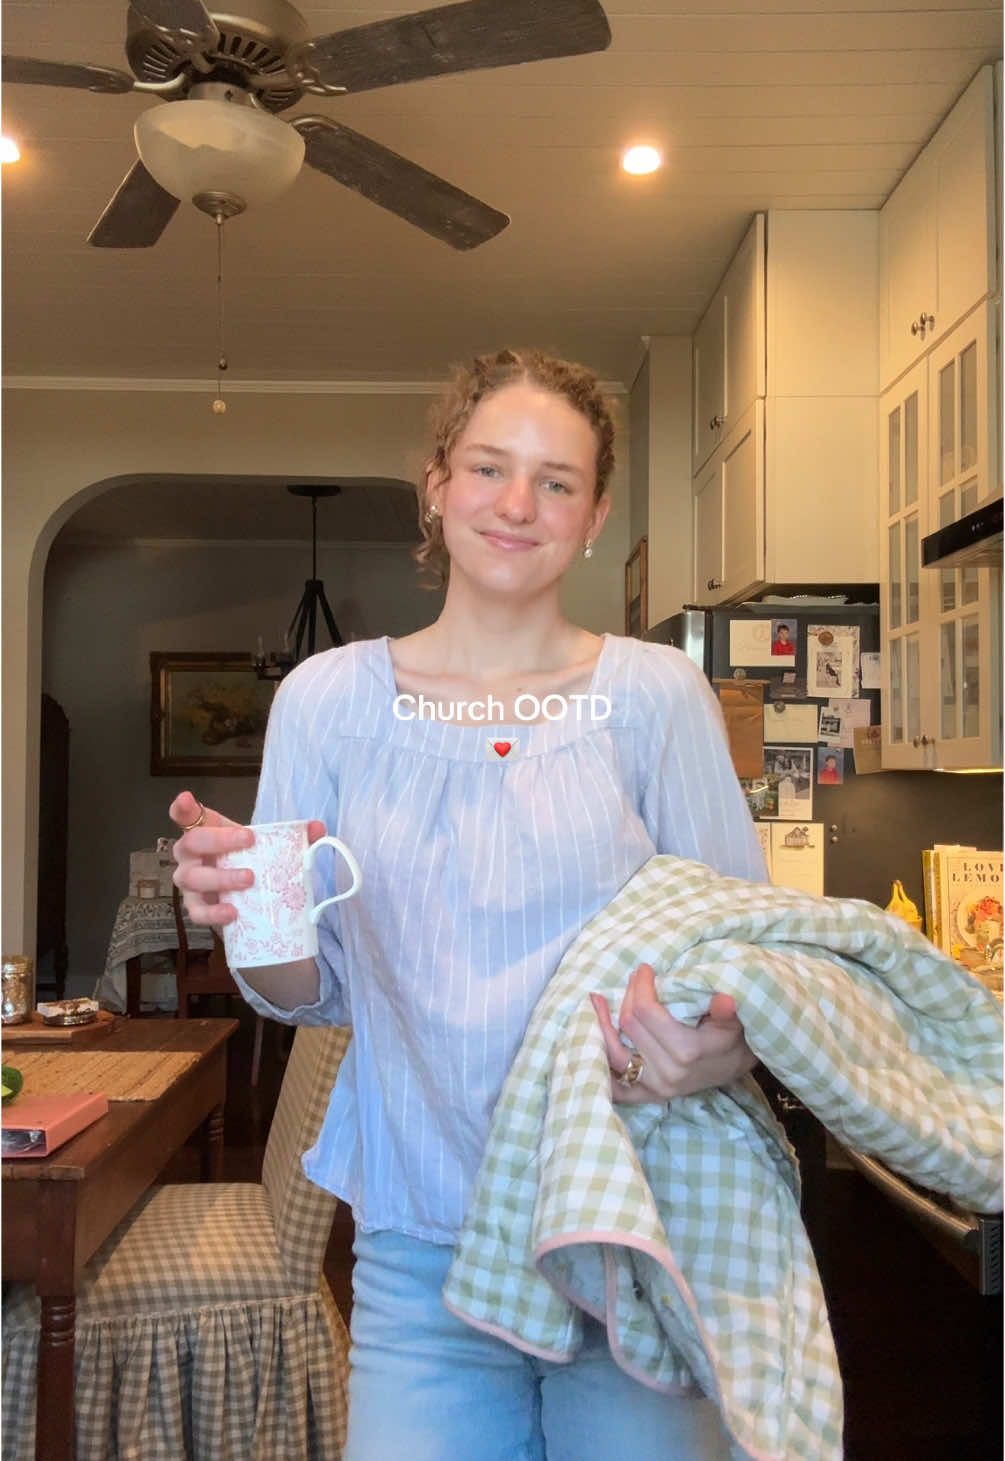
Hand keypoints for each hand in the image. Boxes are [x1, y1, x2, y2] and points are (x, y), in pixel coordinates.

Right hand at [168, 791, 324, 927]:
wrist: (251, 902)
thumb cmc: (254, 864)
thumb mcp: (270, 847)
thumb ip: (294, 837)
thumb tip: (317, 828)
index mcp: (208, 833)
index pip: (186, 816)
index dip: (182, 808)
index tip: (186, 799)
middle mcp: (191, 856)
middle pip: (190, 843)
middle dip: (218, 840)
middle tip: (248, 841)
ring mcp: (190, 884)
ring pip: (192, 878)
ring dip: (220, 877)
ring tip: (249, 879)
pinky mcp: (196, 909)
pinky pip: (196, 912)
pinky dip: (213, 912)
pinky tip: (232, 912)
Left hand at [590, 963, 755, 1104]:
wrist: (734, 1067)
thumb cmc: (731, 1037)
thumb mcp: (733, 1021)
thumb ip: (726, 1011)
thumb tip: (725, 1000)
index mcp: (686, 1051)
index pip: (647, 1012)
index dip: (641, 986)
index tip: (644, 969)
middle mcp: (666, 1072)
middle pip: (629, 1025)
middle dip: (628, 996)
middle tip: (633, 978)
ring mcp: (654, 1087)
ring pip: (614, 1052)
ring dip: (602, 1025)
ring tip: (596, 1002)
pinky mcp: (647, 1096)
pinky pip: (614, 1086)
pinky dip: (601, 1065)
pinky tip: (592, 1043)